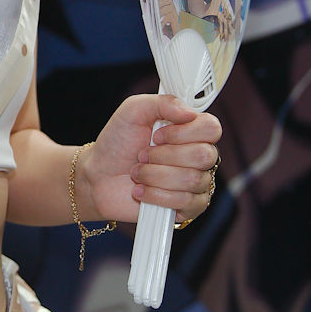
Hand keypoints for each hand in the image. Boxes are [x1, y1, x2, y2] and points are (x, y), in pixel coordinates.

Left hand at [81, 94, 221, 225]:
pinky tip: (141, 191)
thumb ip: (163, 102)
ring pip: (191, 180)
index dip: (184, 133)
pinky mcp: (188, 209)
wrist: (98, 176)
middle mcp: (199, 157)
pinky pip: (185, 202)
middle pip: (204, 155)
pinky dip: (155, 195)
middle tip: (142, 155)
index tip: (157, 135)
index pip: (212, 128)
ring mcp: (197, 184)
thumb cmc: (118, 142)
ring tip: (138, 173)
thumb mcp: (133, 110)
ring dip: (155, 175)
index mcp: (191, 131)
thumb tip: (189, 113)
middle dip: (164, 156)